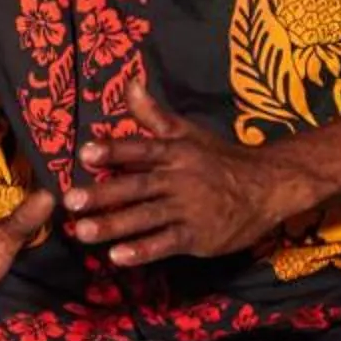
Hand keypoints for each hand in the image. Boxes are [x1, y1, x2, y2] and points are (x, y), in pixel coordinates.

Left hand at [64, 74, 312, 266]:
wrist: (270, 186)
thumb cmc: (219, 159)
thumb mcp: (188, 134)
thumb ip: (153, 115)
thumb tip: (129, 84)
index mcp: (175, 152)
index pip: (141, 148)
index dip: (114, 151)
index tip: (86, 153)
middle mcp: (180, 179)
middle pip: (138, 185)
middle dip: (104, 193)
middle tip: (70, 200)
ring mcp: (190, 208)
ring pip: (148, 216)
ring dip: (115, 225)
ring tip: (83, 232)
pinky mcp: (199, 236)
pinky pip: (167, 243)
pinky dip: (143, 251)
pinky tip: (118, 257)